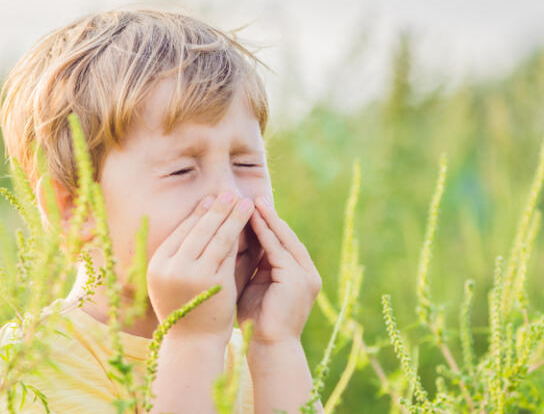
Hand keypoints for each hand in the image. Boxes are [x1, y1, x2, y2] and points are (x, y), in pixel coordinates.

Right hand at [147, 191, 254, 344]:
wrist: (193, 343)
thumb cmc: (188, 309)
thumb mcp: (180, 279)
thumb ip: (190, 253)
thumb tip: (205, 218)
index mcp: (156, 264)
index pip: (181, 231)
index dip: (198, 214)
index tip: (211, 199)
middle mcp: (170, 266)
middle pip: (197, 230)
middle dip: (216, 209)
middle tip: (229, 192)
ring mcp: (190, 273)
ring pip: (215, 237)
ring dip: (231, 216)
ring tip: (244, 201)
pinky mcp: (212, 281)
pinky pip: (227, 251)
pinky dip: (238, 235)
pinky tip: (247, 223)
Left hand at [237, 196, 321, 344]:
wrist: (269, 348)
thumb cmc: (256, 322)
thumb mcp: (255, 286)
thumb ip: (252, 266)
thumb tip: (235, 242)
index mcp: (299, 276)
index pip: (283, 243)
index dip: (268, 224)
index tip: (251, 207)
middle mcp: (308, 273)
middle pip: (286, 237)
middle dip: (269, 216)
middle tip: (254, 196)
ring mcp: (306, 276)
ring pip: (283, 240)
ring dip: (267, 220)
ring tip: (252, 201)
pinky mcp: (297, 279)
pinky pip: (278, 250)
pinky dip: (264, 234)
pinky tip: (252, 220)